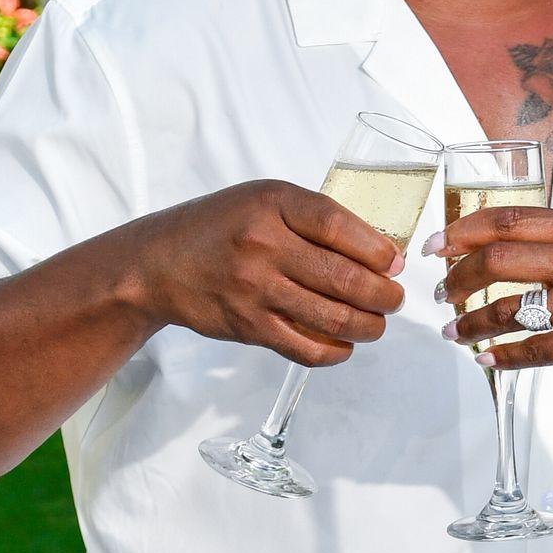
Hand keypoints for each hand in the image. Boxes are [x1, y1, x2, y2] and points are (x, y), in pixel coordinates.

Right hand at [133, 179, 405, 365]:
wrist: (157, 264)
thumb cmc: (217, 228)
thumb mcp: (262, 200)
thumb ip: (312, 218)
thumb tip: (377, 249)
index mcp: (272, 204)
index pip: (338, 225)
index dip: (377, 249)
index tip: (395, 262)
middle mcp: (263, 245)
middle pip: (344, 277)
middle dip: (383, 295)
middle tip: (395, 299)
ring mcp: (254, 289)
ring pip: (331, 317)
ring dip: (368, 326)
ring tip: (377, 323)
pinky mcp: (247, 326)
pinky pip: (305, 349)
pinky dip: (335, 352)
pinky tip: (345, 345)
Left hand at [429, 206, 552, 388]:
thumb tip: (507, 241)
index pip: (508, 219)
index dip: (463, 231)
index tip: (439, 244)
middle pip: (496, 260)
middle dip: (458, 278)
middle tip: (443, 291)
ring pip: (505, 310)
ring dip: (472, 324)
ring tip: (456, 331)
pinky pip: (528, 350)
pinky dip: (501, 356)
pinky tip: (488, 358)